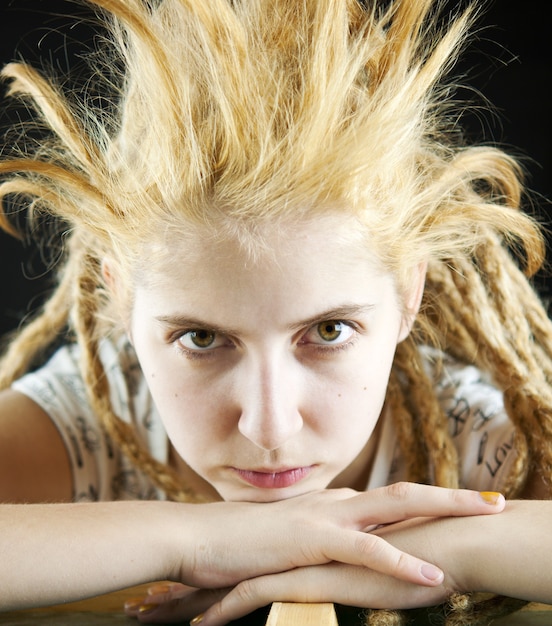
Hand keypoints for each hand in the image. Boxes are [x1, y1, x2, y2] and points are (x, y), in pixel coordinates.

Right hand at [129, 484, 503, 622]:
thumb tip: (339, 542)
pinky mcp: (312, 538)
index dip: (429, 503)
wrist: (199, 539)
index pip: (391, 499)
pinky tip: (430, 575)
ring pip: (397, 507)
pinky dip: (400, 560)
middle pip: (407, 493)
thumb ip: (317, 537)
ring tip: (485, 516)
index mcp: (333, 503)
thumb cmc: (242, 544)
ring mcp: (326, 516)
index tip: (463, 507)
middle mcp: (336, 501)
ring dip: (444, 510)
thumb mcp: (288, 539)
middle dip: (453, 496)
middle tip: (495, 501)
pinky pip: (365, 548)